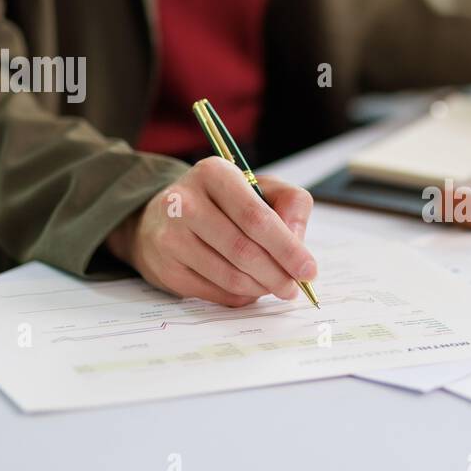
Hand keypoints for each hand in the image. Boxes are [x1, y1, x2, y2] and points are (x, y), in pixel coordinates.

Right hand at [106, 157, 316, 306]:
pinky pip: (214, 292)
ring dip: (260, 287)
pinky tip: (247, 287)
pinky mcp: (165, 268)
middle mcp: (185, 202)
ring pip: (229, 276)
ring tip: (273, 286)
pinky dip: (239, 296)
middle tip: (293, 287)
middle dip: (277, 274)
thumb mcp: (259, 187)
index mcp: (213, 174)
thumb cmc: (221, 202)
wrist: (162, 217)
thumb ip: (290, 204)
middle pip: (243, 250)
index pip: (256, 217)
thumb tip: (298, 243)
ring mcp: (170, 237)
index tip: (308, 270)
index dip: (287, 248)